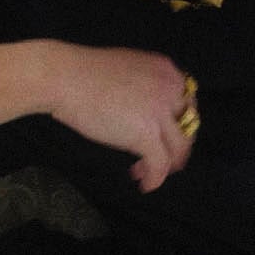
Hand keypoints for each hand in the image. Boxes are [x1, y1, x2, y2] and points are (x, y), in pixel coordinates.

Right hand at [46, 42, 198, 191]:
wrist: (65, 77)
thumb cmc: (83, 73)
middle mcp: (170, 90)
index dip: (178, 124)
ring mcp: (160, 113)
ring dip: (166, 166)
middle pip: (188, 127)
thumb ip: (144, 88)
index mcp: (166, 71)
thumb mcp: (128, 70)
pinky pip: (160, 165)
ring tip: (147, 174)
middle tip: (162, 161)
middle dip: (175, 147)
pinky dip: (155, 179)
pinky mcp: (146, 135)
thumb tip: (142, 113)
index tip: (166, 136)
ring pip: (178, 149)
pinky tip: (145, 185)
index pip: (187, 103)